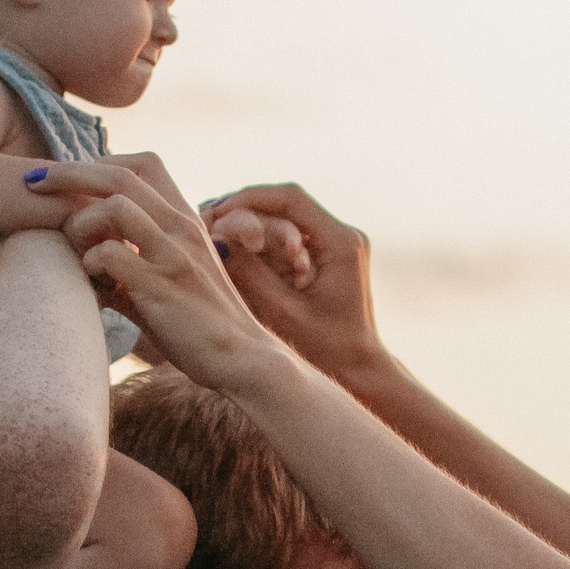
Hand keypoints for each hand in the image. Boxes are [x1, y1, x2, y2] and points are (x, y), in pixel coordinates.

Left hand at [28, 157, 282, 388]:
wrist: (243, 359)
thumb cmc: (201, 325)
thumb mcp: (171, 280)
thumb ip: (132, 264)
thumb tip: (86, 265)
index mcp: (185, 219)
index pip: (142, 163)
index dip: (99, 162)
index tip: (67, 180)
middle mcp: (181, 227)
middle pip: (118, 174)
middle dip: (67, 172)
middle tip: (32, 182)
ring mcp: (172, 255)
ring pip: (112, 207)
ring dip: (79, 223)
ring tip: (73, 250)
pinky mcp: (162, 287)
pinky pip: (109, 254)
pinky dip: (88, 263)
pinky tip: (90, 282)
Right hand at [196, 184, 384, 384]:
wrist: (359, 370)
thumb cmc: (325, 350)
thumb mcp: (281, 312)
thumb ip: (249, 273)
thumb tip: (214, 238)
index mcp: (341, 243)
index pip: (290, 198)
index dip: (249, 199)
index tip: (217, 211)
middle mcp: (345, 234)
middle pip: (287, 202)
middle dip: (247, 208)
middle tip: (209, 218)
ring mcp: (339, 241)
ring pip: (287, 214)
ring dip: (254, 220)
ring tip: (217, 229)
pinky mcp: (329, 252)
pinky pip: (292, 230)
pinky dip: (264, 235)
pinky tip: (236, 244)